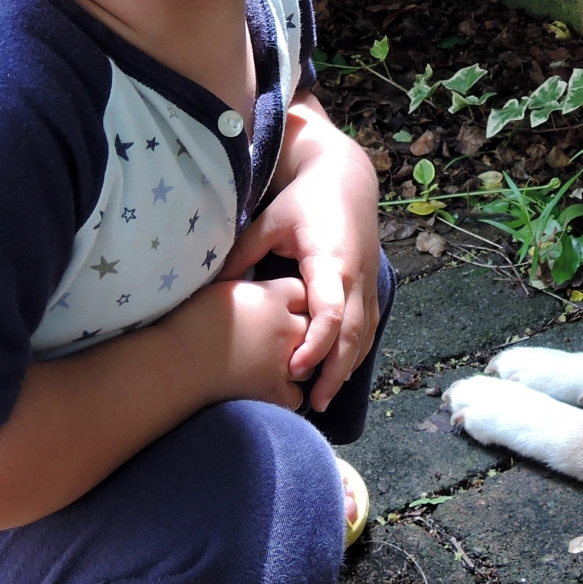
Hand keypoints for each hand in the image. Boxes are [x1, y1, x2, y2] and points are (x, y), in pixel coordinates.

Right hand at [163, 276, 309, 410]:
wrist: (176, 361)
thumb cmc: (190, 321)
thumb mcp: (223, 289)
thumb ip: (251, 287)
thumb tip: (259, 287)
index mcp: (271, 297)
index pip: (304, 291)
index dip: (298, 299)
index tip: (288, 305)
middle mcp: (284, 327)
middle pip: (312, 326)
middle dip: (302, 331)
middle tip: (281, 337)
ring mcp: (282, 360)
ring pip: (310, 361)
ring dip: (299, 363)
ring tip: (276, 362)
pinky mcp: (274, 390)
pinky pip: (296, 395)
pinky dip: (287, 394)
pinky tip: (272, 388)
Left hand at [221, 91, 379, 411]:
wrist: (346, 179)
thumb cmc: (304, 200)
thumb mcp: (270, 222)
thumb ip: (243, 253)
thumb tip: (211, 287)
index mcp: (329, 261)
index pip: (330, 313)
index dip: (315, 345)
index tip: (293, 369)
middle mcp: (355, 276)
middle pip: (352, 336)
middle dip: (334, 372)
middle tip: (312, 403)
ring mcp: (368, 282)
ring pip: (364, 335)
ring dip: (346, 368)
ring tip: (322, 399)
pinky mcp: (371, 285)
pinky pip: (368, 327)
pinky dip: (355, 352)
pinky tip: (337, 373)